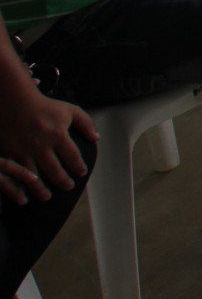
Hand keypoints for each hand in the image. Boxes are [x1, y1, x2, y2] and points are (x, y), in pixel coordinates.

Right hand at [0, 84, 96, 200]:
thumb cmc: (43, 106)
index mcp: (58, 135)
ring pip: (34, 177)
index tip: (81, 173)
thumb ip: (85, 123)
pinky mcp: (9, 154)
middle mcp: (41, 145)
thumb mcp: (69, 110)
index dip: (78, 167)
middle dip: (63, 182)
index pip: (72, 157)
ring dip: (41, 190)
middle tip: (68, 187)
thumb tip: (96, 138)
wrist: (14, 101)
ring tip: (46, 197)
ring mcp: (23, 151)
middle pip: (54, 171)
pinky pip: (15, 175)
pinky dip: (20, 186)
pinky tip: (23, 194)